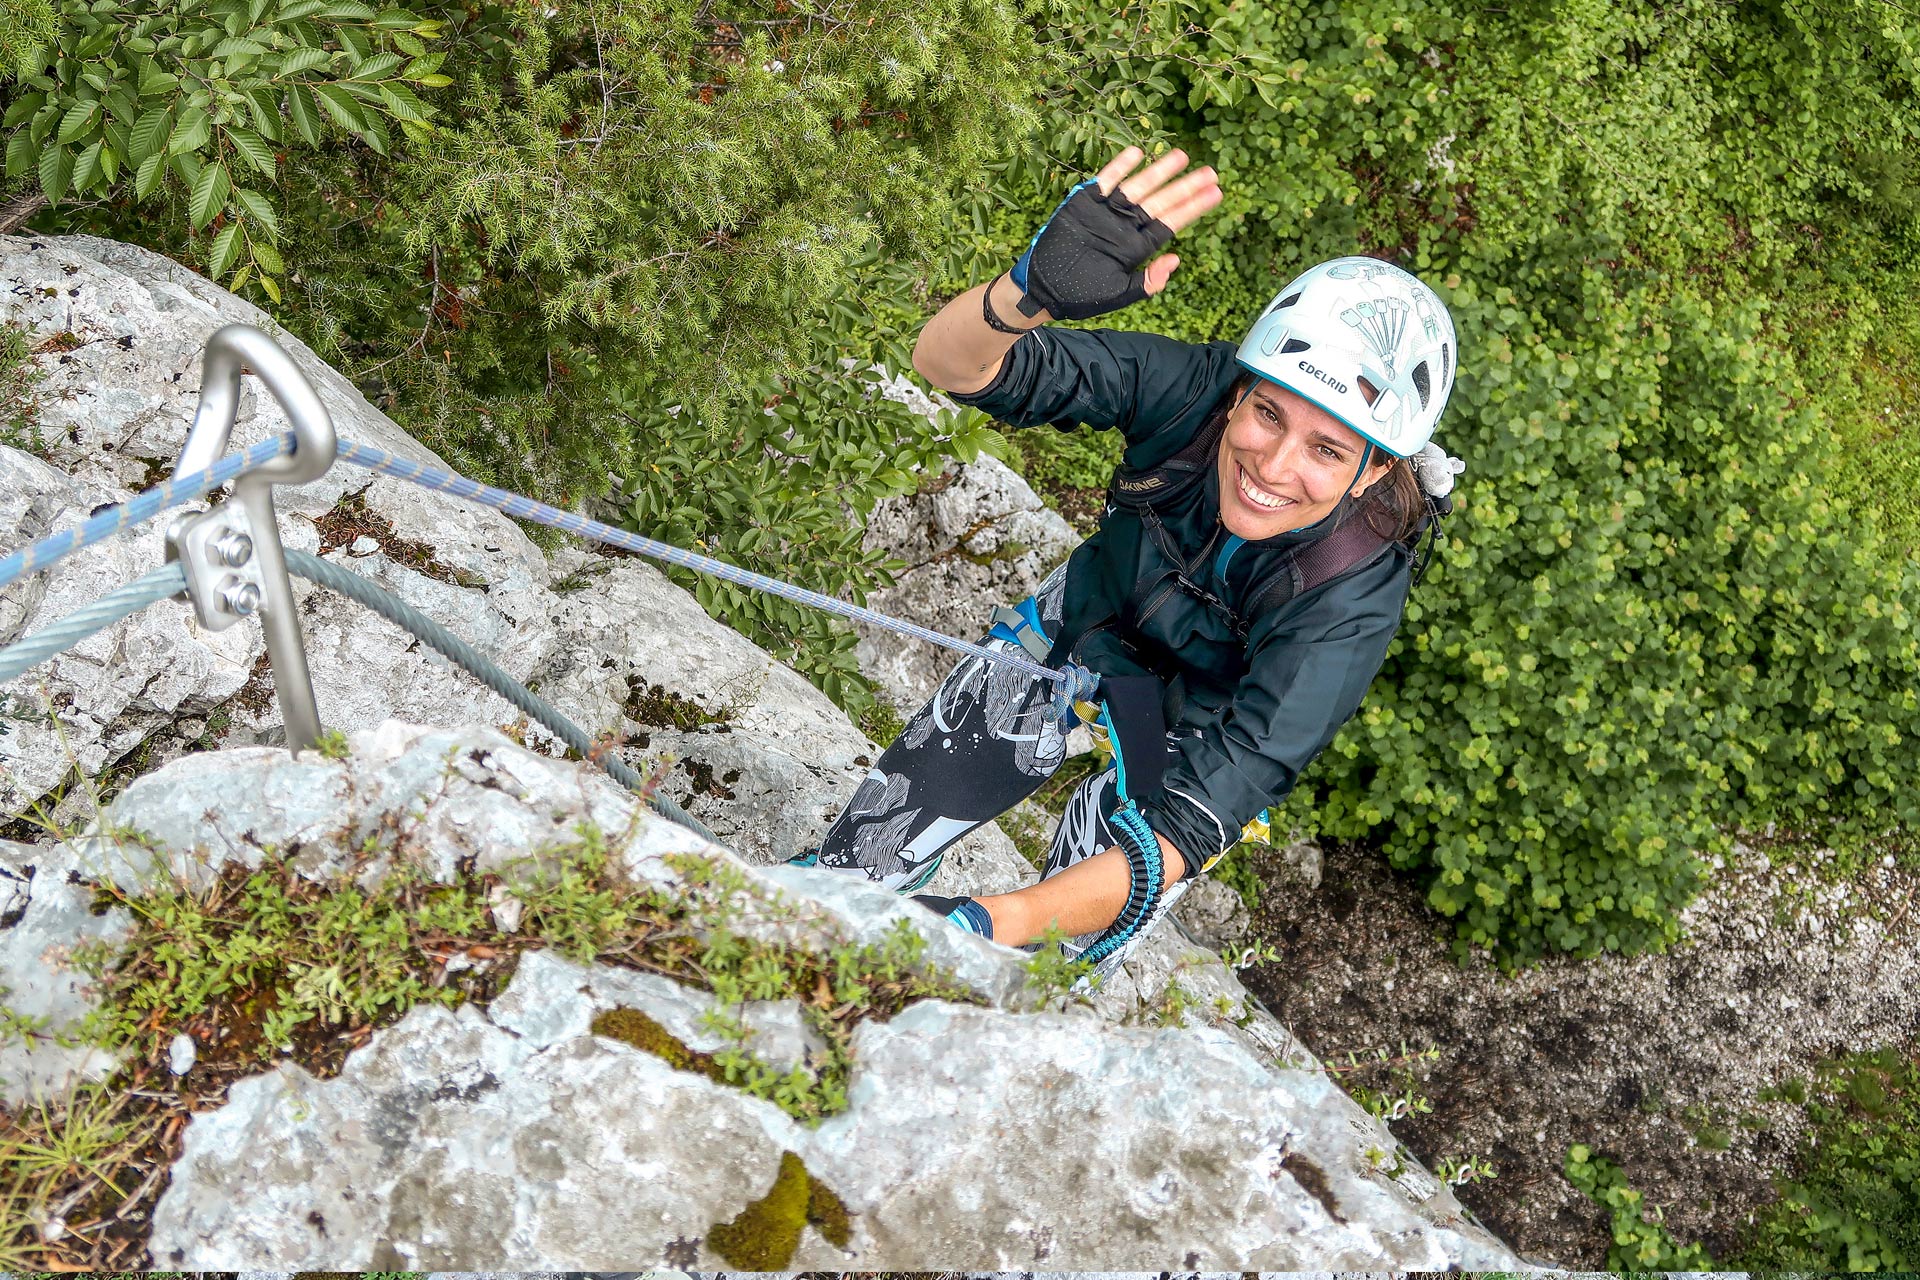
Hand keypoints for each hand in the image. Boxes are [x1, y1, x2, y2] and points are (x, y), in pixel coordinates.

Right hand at [1009, 146, 1221, 321]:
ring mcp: (1106, 212)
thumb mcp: (1119, 294)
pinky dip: (1118, 168)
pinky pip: (1105, 182)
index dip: (1193, 208)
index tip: (1216, 194)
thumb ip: (1148, 281)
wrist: (1043, 288)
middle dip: (1185, 187)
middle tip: (1210, 172)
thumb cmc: (1081, 296)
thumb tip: (1176, 260)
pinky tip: (1137, 153)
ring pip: (1138, 187)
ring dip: (1159, 172)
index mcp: (1136, 247)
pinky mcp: (1084, 203)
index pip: (1171, 223)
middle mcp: (1125, 226)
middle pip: (1161, 201)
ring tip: (1182, 157)